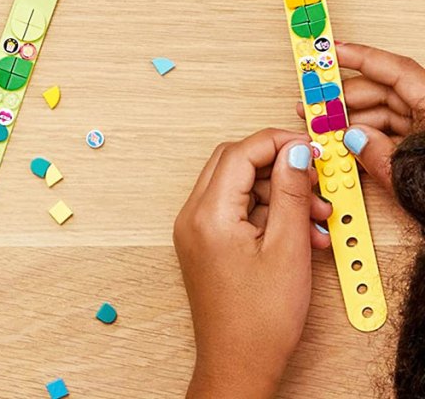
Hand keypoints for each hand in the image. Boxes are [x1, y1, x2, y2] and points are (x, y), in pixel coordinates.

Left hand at [173, 129, 332, 398]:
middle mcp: (192, 216)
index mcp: (207, 213)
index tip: (309, 148)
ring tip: (316, 218)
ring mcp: (195, 230)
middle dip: (278, 168)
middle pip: (234, 164)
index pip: (239, 154)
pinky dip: (267, 214)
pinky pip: (235, 211)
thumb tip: (295, 153)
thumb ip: (291, 194)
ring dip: (278, 195)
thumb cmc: (259, 319)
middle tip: (314, 180)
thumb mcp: (288, 249)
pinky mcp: (205, 244)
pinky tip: (300, 233)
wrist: (238, 364)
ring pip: (238, 188)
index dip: (276, 144)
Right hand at [296, 42, 424, 191]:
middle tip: (318, 106)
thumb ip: (376, 152)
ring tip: (328, 131)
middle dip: (348, 99)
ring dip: (356, 122)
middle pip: (386, 93)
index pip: (395, 71)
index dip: (360, 58)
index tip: (332, 53)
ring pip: (388, 116)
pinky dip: (372, 139)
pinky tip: (351, 146)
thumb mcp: (409, 175)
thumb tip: (354, 137)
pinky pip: (396, 136)